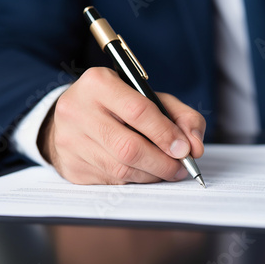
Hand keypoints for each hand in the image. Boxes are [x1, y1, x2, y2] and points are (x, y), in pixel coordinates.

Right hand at [38, 67, 205, 184]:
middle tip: (180, 167)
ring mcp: (70, 140)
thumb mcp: (149, 97)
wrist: (71, 115)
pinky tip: (142, 172)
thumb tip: (194, 146)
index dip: (166, 133)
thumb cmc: (116, 104)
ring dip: (152, 175)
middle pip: (129, 147)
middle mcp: (77, 110)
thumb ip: (180, 115)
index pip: (138, 111)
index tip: (184, 149)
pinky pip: (111, 180)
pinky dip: (134, 180)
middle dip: (162, 162)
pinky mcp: (70, 166)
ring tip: (166, 170)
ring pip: (121, 169)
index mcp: (98, 83)